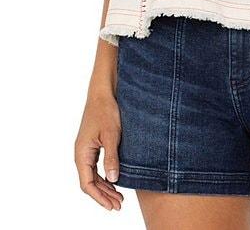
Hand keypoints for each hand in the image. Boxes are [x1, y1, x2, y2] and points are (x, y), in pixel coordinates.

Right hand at [74, 92, 123, 210]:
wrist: (102, 93)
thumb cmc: (106, 111)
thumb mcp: (112, 135)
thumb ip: (111, 158)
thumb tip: (113, 180)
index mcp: (82, 154)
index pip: (87, 184)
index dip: (99, 197)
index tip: (112, 205)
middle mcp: (81, 154)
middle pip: (89, 182)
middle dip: (103, 195)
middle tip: (118, 204)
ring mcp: (86, 150)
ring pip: (92, 175)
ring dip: (104, 186)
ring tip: (118, 197)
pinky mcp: (92, 145)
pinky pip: (95, 166)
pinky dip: (104, 176)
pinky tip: (114, 180)